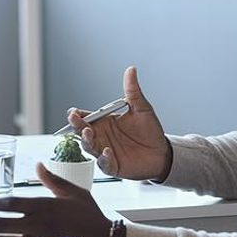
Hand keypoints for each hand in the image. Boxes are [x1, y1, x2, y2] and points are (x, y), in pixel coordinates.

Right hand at [69, 66, 171, 180]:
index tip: (74, 112)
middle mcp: (101, 137)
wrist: (162, 151)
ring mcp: (105, 151)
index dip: (77, 115)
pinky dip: (104, 158)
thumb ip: (133, 91)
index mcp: (104, 122)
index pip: (85, 117)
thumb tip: (131, 70)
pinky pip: (104, 163)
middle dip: (76, 126)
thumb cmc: (149, 131)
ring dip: (87, 140)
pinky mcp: (113, 166)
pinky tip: (107, 151)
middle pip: (81, 132)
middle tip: (75, 119)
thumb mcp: (142, 108)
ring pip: (89, 147)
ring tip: (88, 133)